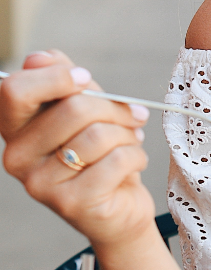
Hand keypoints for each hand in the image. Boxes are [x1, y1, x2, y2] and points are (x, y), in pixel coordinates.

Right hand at [0, 50, 154, 249]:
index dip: (56, 76)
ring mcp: (41, 185)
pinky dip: (136, 157)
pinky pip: (116, 160)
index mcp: (15, 130)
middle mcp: (17, 158)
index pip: (14, 90)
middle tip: (134, 116)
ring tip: (131, 143)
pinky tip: (133, 165)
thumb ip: (65, 84)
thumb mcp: (86, 113)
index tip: (85, 78)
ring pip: (98, 135)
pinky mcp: (72, 203)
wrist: (119, 212)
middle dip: (115, 108)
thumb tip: (42, 57)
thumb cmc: (101, 157)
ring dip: (128, 135)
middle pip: (73, 109)